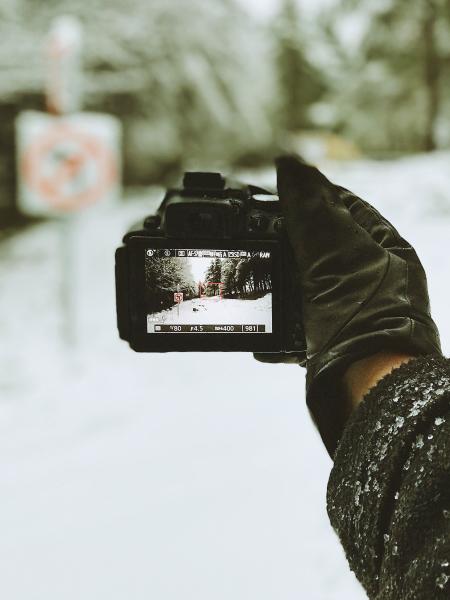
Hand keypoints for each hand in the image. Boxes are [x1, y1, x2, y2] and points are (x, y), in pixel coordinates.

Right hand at [271, 156, 440, 454]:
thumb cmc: (366, 317)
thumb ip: (310, 210)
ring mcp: (352, 312)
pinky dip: (279, 331)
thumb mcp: (334, 253)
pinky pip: (302, 328)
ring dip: (279, 287)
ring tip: (255, 281)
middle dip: (289, 242)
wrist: (371, 390)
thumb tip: (289, 166)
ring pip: (308, 289)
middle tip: (256, 237)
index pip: (345, 206)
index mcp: (385, 249)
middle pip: (323, 248)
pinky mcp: (335, 342)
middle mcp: (372, 280)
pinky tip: (263, 339)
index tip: (278, 192)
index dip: (311, 194)